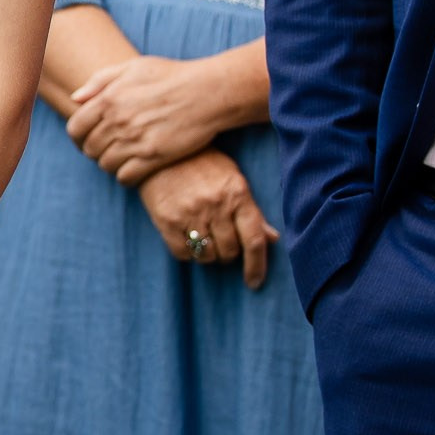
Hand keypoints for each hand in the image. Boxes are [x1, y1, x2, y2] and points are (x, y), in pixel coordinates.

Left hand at [65, 54, 231, 183]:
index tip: (85, 140)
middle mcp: (118, 121)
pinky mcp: (153, 157)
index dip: (77, 138)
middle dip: (95, 151)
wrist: (208, 92)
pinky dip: (125, 176)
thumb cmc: (172, 76)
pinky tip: (134, 170)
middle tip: (107, 150)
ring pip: (106, 164)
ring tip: (121, 159)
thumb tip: (75, 99)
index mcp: (108, 99)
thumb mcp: (133, 67)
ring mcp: (135, 140)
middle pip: (90, 149)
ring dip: (110, 164)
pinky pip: (126, 177)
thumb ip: (100, 81)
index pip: (76, 128)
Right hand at [138, 153, 275, 287]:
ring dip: (209, 254)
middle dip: (229, 253)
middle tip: (222, 241)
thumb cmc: (202, 163)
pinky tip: (187, 238)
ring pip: (207, 256)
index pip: (254, 240)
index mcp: (237, 194)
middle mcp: (215, 205)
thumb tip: (272, 238)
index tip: (254, 283)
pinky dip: (188, 253)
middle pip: (230, 251)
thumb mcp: (232, 179)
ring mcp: (190, 213)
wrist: (161, 151)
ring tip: (204, 238)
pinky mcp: (167, 220)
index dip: (257, 266)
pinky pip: (183, 254)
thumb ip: (252, 211)